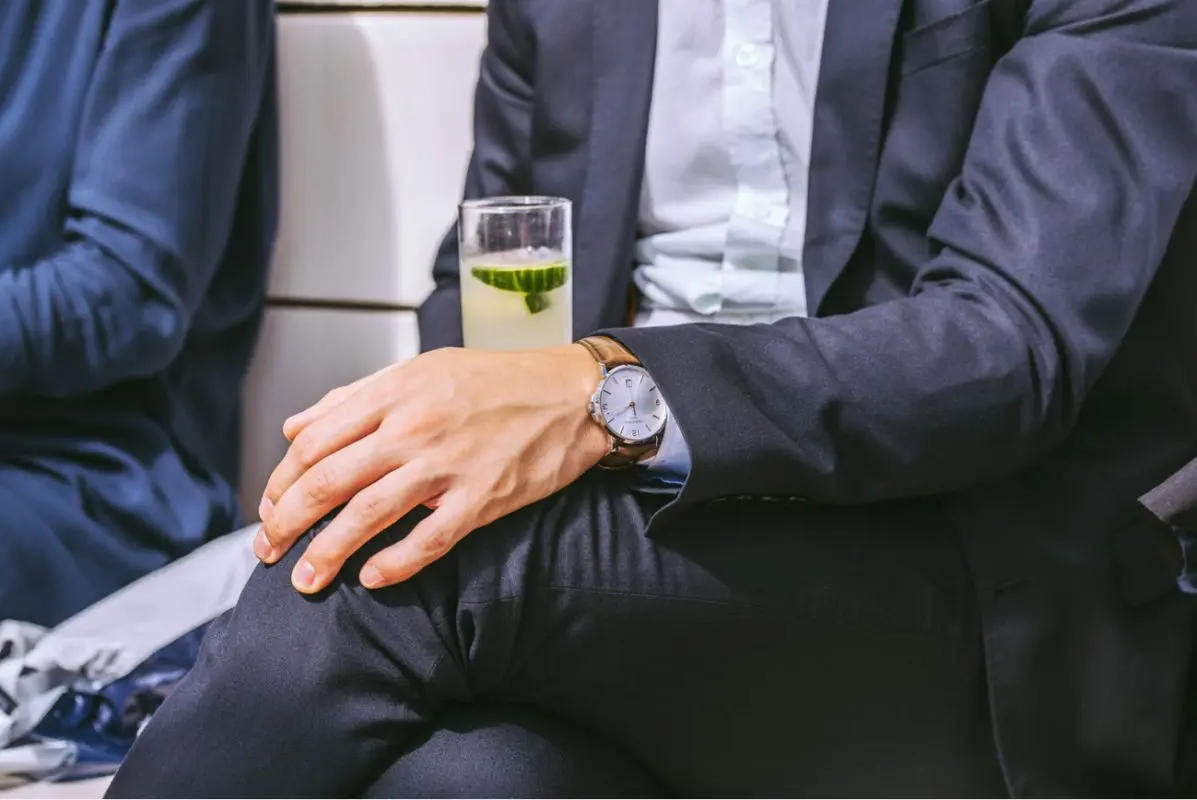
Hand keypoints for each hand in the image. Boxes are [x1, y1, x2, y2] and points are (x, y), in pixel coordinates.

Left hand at [254, 345, 607, 592]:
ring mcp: (447, 464)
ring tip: (305, 580)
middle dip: (286, 523)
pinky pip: (429, 540)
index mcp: (394, 393)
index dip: (280, 481)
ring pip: (368, 514)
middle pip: (328, 481)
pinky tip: (371, 578)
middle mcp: (413, 427)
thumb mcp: (421, 370)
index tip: (269, 508)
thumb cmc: (497, 381)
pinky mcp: (482, 498)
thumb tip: (296, 427)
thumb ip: (355, 398)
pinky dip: (395, 564)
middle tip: (268, 551)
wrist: (571, 395)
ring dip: (327, 552)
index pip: (314, 443)